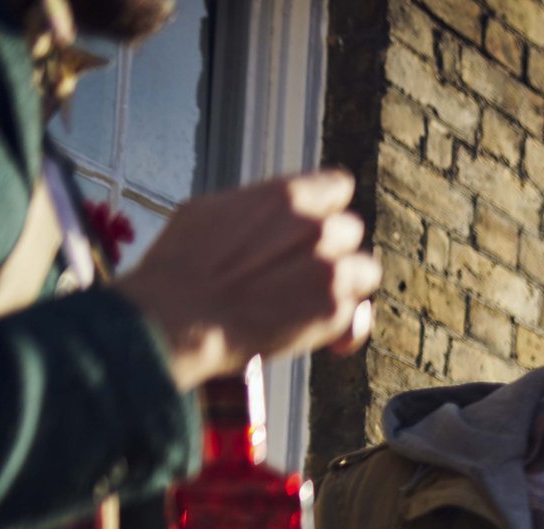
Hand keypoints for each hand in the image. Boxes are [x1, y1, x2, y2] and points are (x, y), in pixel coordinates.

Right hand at [116, 172, 380, 390]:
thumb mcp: (213, 210)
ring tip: (311, 297)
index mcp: (288, 197)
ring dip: (346, 282)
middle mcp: (318, 230)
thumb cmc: (182, 267)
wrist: (177, 317)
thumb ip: (259, 208)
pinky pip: (356, 313)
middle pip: (350, 230)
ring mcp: (331, 271)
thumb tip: (274, 210)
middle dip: (332, 247)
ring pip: (365, 270)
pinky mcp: (334, 311)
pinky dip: (341, 321)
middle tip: (302, 267)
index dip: (326, 206)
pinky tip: (311, 327)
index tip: (317, 220)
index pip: (338, 186)